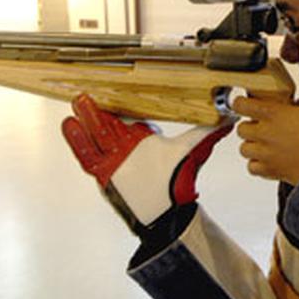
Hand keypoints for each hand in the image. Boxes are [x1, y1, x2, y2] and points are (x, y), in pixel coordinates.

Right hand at [62, 94, 232, 236]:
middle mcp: (126, 147)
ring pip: (96, 136)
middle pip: (107, 124)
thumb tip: (229, 118)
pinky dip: (78, 142)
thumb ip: (208, 133)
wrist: (168, 212)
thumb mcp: (193, 150)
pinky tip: (69, 125)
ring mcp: (113, 160)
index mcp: (144, 140)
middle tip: (88, 92)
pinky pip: (87, 155)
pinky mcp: (103, 173)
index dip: (121, 104)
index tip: (114, 87)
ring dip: (86, 120)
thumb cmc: (179, 182)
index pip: (128, 118)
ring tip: (78, 102)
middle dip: (97, 110)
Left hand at [233, 96, 298, 184]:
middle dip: (248, 126)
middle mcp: (266, 133)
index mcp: (275, 114)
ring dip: (251, 146)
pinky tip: (268, 161)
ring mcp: (267, 154)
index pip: (242, 105)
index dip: (240, 104)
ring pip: (243, 149)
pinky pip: (252, 168)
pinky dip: (257, 165)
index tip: (242, 104)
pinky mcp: (271, 171)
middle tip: (260, 126)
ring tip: (263, 145)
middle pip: (241, 129)